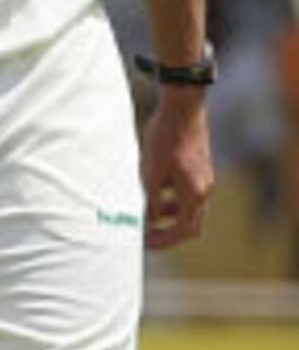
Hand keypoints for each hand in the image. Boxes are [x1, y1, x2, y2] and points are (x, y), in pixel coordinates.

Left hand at [140, 91, 212, 250]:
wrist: (182, 106)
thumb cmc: (165, 139)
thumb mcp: (151, 174)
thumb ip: (151, 201)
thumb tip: (149, 221)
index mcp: (195, 194)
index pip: (184, 231)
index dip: (164, 240)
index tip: (145, 243)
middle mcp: (205, 188)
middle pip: (191, 223)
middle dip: (168, 231)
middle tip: (146, 234)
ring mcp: (205, 176)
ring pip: (189, 206)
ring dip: (170, 213)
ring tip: (148, 211)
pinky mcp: (200, 165)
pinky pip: (188, 191)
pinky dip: (173, 197)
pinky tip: (155, 188)